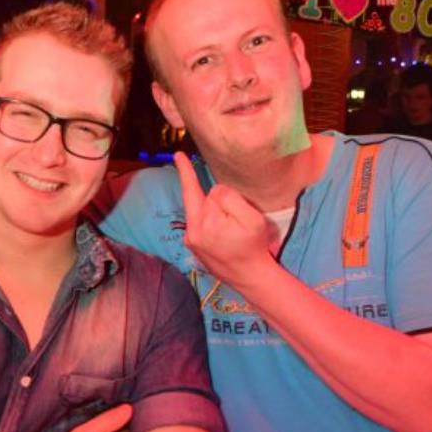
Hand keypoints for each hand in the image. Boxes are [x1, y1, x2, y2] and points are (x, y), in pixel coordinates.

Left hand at [174, 152, 271, 290]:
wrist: (250, 277)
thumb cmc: (254, 246)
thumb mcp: (251, 219)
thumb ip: (230, 198)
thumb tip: (214, 190)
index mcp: (204, 222)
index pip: (197, 189)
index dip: (187, 171)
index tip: (178, 154)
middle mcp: (192, 231)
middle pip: (203, 199)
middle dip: (219, 201)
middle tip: (236, 220)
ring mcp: (191, 239)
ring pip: (202, 211)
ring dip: (216, 212)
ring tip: (233, 231)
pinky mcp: (193, 245)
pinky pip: (201, 222)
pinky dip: (212, 220)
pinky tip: (225, 233)